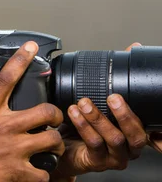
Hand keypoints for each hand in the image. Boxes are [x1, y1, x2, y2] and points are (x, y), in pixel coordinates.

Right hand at [0, 42, 64, 181]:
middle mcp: (4, 127)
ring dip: (54, 145)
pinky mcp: (19, 171)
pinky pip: (45, 171)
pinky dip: (42, 173)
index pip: (6, 78)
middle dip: (56, 116)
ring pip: (52, 140)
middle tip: (54, 119)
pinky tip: (35, 172)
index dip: (21, 60)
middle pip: (45, 110)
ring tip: (49, 147)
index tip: (30, 48)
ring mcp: (14, 149)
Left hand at [53, 42, 160, 179]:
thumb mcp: (104, 98)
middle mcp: (129, 146)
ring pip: (114, 139)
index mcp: (134, 131)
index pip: (147, 125)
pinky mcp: (97, 162)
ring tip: (83, 103)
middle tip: (111, 98)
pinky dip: (83, 127)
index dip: (146, 117)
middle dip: (124, 114)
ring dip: (98, 119)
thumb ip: (118, 76)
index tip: (126, 97)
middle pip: (136, 134)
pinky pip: (93, 145)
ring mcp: (114, 156)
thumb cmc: (86, 123)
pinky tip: (73, 114)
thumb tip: (133, 48)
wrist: (64, 146)